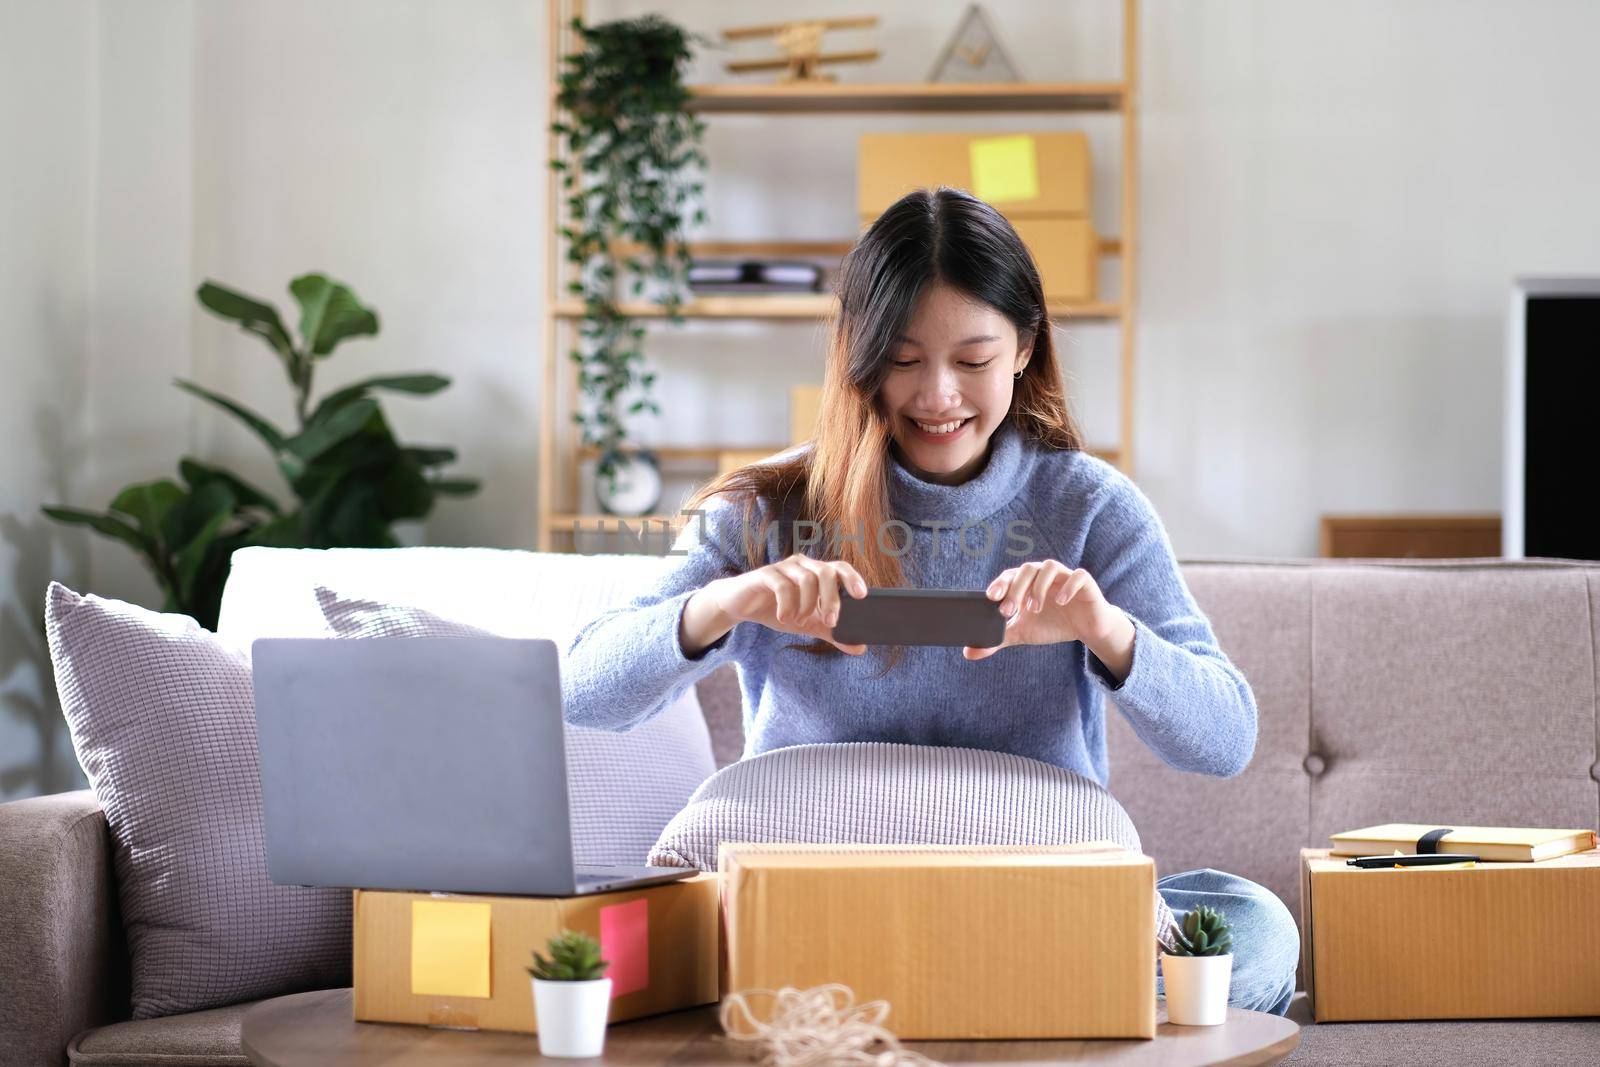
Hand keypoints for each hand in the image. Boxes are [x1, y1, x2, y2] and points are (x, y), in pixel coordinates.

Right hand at [705, 554, 868, 654]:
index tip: (861, 596)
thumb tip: (860, 648)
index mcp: (817, 573)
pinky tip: (784, 617)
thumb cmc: (779, 609)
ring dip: (807, 605)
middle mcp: (804, 565)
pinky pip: (783, 585)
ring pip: (806, 579)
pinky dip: (787, 604)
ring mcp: (785, 567)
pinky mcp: (766, 574)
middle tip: (830, 622)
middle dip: (832, 599)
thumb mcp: (809, 624)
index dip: (853, 578)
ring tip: (799, 621)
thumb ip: (833, 633)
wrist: (742, 606)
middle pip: (826, 572)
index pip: (840, 568)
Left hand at [963, 559, 1121, 660]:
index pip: (1010, 576)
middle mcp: (1044, 575)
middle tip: (1009, 610)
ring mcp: (1064, 576)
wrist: (1086, 628)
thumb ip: (998, 640)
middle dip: (1016, 588)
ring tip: (1034, 608)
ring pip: (1049, 567)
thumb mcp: (1023, 633)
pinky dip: (1068, 586)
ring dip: (1038, 587)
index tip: (991, 598)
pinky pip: (1077, 576)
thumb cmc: (1052, 624)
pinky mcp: (1084, 583)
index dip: (1000, 584)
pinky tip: (1060, 601)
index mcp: (1027, 583)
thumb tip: (968, 653)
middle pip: (1027, 569)